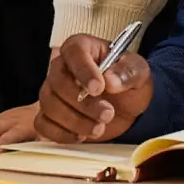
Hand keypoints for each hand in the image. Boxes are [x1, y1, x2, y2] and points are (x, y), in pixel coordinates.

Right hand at [34, 33, 151, 142]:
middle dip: (82, 103)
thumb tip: (111, 80)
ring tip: (99, 127)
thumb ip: (128, 72)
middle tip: (107, 113)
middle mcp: (62, 67)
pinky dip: (62, 134)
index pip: (73, 51)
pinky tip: (82, 136)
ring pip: (50, 105)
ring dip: (76, 121)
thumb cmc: (127, 81)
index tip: (98, 88)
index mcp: (82, 48)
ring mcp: (52, 92)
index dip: (83, 70)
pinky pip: (44, 125)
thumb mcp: (139, 72)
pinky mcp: (50, 115)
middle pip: (58, 82)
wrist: (126, 106)